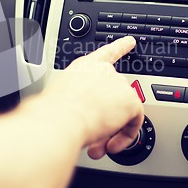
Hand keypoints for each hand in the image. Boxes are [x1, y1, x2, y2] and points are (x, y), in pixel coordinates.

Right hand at [42, 36, 143, 159]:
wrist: (60, 119)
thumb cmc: (53, 112)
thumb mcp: (60, 98)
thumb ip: (73, 102)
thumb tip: (73, 117)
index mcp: (84, 67)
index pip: (107, 53)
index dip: (120, 46)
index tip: (130, 41)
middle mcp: (103, 71)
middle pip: (114, 94)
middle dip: (104, 118)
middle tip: (92, 135)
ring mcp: (118, 84)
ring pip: (122, 111)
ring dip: (110, 131)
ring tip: (97, 145)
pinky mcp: (130, 101)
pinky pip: (135, 121)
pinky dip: (125, 137)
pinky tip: (113, 145)